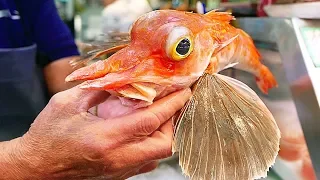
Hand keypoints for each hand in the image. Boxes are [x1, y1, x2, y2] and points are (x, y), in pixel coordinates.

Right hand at [6, 85, 191, 179]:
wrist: (35, 169)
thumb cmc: (47, 137)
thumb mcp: (67, 104)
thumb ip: (96, 89)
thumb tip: (118, 80)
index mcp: (106, 138)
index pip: (151, 120)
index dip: (172, 104)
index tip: (185, 92)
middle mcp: (118, 157)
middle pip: (164, 145)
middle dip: (175, 122)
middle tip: (174, 104)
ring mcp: (119, 169)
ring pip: (157, 156)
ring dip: (165, 134)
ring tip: (162, 115)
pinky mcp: (117, 174)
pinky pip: (146, 162)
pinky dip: (152, 145)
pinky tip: (145, 132)